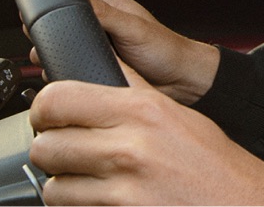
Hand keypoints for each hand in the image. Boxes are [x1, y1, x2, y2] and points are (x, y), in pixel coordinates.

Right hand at [28, 0, 218, 104]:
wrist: (179, 80)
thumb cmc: (166, 49)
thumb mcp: (134, 28)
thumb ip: (105, 15)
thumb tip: (78, 4)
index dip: (51, 7)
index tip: (48, 22)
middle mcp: (94, 16)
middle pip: (56, 22)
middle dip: (51, 37)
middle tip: (57, 48)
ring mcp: (92, 40)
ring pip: (60, 46)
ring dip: (57, 57)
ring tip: (69, 63)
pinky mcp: (92, 60)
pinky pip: (69, 64)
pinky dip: (68, 70)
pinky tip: (75, 75)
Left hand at [29, 65, 263, 205]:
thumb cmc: (217, 168)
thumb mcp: (179, 116)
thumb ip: (134, 92)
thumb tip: (96, 69)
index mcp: (144, 109)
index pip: (58, 98)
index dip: (47, 109)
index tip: (53, 118)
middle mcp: (130, 146)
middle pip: (46, 144)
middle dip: (54, 152)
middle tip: (72, 154)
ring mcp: (123, 190)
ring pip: (53, 187)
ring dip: (67, 188)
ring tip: (94, 183)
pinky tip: (105, 203)